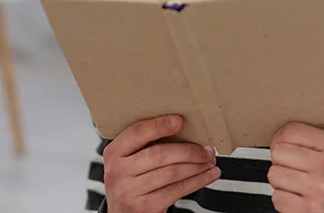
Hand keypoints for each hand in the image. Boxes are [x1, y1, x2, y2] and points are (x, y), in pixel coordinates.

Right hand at [103, 115, 220, 212]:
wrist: (122, 212)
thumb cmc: (132, 178)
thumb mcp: (129, 159)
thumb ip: (146, 143)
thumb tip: (183, 128)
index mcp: (114, 152)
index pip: (137, 133)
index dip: (159, 126)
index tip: (180, 121)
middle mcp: (118, 172)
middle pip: (159, 154)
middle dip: (188, 150)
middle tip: (206, 149)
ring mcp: (130, 191)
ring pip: (171, 173)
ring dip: (197, 166)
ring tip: (210, 160)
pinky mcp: (145, 207)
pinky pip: (177, 190)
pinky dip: (198, 181)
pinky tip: (208, 175)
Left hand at [268, 123, 323, 212]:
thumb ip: (313, 140)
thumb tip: (278, 133)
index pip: (292, 130)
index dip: (280, 137)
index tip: (281, 144)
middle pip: (279, 151)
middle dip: (280, 161)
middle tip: (293, 169)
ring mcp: (320, 189)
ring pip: (274, 174)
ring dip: (280, 182)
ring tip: (296, 184)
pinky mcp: (309, 209)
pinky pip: (277, 197)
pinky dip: (283, 200)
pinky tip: (298, 199)